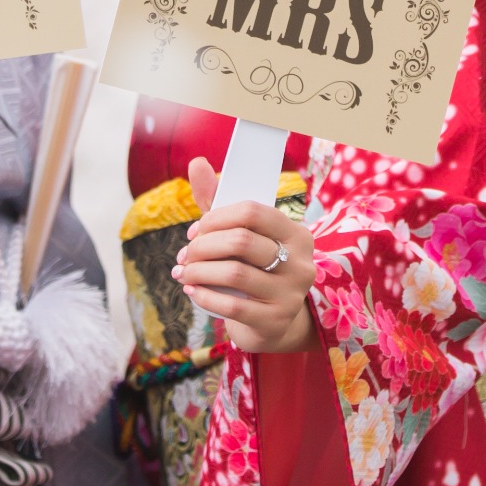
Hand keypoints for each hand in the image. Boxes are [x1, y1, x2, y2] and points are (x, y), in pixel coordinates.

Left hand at [171, 159, 315, 352]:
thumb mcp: (241, 236)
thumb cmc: (253, 270)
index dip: (215, 219)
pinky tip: (193, 291)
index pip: (252, 212)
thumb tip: (196, 163)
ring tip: (184, 273)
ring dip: (198, 271)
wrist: (273, 322)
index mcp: (296, 233)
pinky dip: (204, 296)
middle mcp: (300, 261)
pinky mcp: (275, 320)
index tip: (195, 231)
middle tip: (185, 255)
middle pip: (241, 241)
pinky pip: (232, 306)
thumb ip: (218, 202)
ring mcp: (291, 293)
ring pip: (234, 274)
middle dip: (203, 247)